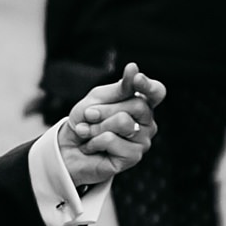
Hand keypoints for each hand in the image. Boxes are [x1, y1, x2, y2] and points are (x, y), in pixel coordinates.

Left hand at [59, 61, 163, 186]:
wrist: (69, 148)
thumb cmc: (86, 122)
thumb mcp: (98, 99)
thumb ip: (119, 88)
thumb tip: (134, 69)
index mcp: (141, 103)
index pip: (156, 92)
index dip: (148, 85)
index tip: (136, 78)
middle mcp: (147, 122)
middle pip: (137, 105)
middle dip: (106, 108)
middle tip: (89, 115)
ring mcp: (143, 141)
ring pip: (123, 123)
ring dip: (96, 126)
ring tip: (88, 132)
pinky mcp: (133, 157)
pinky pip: (111, 140)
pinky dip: (94, 141)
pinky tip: (92, 146)